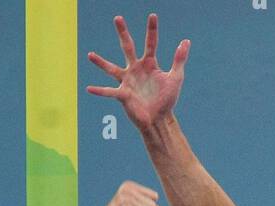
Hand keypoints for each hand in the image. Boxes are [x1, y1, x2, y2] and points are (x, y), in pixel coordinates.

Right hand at [87, 13, 188, 131]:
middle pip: (128, 47)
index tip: (153, 15)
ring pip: (112, 69)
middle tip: (118, 18)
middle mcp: (136, 69)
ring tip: (90, 55)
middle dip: (123, 33)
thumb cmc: (166, 100)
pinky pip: (109, 92)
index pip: (151, 43)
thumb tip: (186, 41)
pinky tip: (89, 89)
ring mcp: (128, 81)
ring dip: (101, 62)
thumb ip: (179, 60)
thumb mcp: (175, 78)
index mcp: (150, 64)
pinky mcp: (124, 95)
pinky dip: (100, 91)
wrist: (160, 120)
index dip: (152, 30)